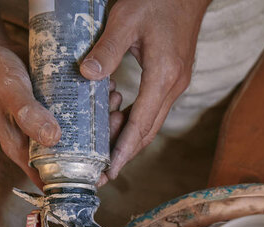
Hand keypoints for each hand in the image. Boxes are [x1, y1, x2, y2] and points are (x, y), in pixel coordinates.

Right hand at [0, 18, 124, 188]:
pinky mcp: (58, 110)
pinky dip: (96, 105)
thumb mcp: (12, 94)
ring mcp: (50, 126)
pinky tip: (107, 90)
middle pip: (76, 157)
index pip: (55, 179)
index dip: (80, 180)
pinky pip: (82, 115)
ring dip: (103, 121)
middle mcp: (40, 142)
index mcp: (25, 150)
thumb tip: (53, 138)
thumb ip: (28, 114)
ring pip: (83, 135)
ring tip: (115, 101)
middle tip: (117, 121)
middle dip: (101, 145)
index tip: (104, 170)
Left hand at [81, 0, 210, 182]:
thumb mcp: (126, 19)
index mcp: (163, 77)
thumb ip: (107, 49)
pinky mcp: (173, 80)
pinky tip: (118, 122)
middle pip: (148, 132)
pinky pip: (154, 110)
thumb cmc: (159, 0)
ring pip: (151, 123)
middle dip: (126, 154)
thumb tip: (87, 75)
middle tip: (105, 173)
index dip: (124, 150)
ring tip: (107, 152)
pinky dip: (136, 122)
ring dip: (130, 139)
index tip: (111, 171)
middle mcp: (173, 87)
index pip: (141, 124)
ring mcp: (176, 85)